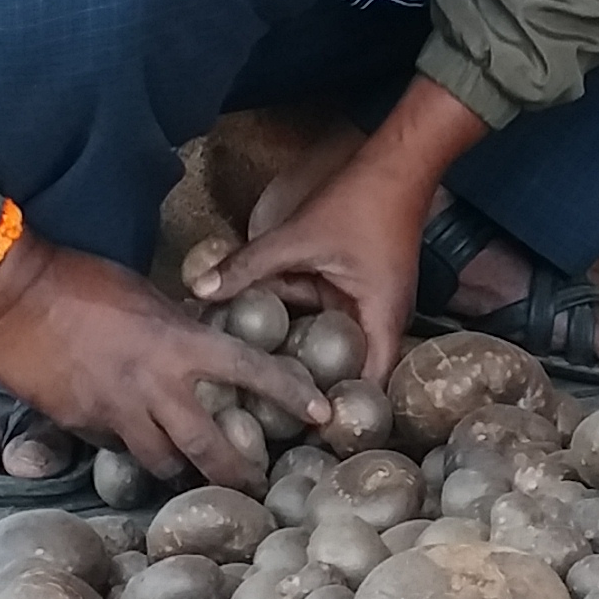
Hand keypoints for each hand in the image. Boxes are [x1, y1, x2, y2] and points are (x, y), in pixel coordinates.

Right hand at [0, 238, 323, 488]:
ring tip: (188, 474)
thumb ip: (175, 329)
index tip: (322, 414)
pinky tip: (128, 443)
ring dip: (178, 470)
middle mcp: (155, 387)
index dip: (291, 393)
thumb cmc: (80, 280)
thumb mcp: (144, 297)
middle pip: (208, 449)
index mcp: (179, 344)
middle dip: (235, 474)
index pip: (251, 370)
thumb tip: (195, 343)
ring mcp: (117, 413)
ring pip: (161, 463)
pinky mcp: (81, 427)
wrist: (11, 296)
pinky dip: (127, 449)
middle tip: (254, 486)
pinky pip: (116, 449)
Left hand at [192, 76, 491, 395]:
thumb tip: (201, 289)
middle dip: (311, 391)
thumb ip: (249, 266)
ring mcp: (368, 304)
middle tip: (268, 419)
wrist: (397, 163)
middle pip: (346, 370)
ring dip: (302, 356)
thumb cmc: (362, 203)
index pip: (366, 386)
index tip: (303, 435)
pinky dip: (300, 324)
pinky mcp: (354, 288)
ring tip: (260, 386)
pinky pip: (325, 316)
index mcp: (382, 321)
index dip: (337, 412)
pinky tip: (265, 333)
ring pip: (331, 342)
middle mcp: (381, 320)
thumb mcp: (300, 238)